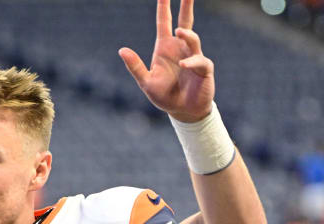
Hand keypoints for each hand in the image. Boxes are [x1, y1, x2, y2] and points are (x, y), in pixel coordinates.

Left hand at [118, 0, 213, 122]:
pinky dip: (192, 62)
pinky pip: (199, 61)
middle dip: (186, 6)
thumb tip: (122, 50)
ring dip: (186, 35)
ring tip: (178, 32)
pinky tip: (184, 65)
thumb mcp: (146, 82)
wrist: (183, 111)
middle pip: (185, 21)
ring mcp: (193, 56)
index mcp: (165, 48)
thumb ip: (135, 66)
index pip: (164, 22)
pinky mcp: (203, 68)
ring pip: (192, 38)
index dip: (164, 7)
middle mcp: (180, 48)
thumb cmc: (164, 96)